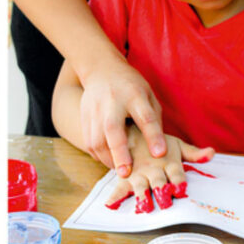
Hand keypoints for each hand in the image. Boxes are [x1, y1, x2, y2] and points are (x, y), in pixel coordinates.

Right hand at [79, 61, 166, 177]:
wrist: (101, 69)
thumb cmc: (131, 87)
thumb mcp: (148, 95)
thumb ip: (153, 119)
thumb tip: (159, 148)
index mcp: (134, 95)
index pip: (145, 117)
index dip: (153, 136)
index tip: (159, 154)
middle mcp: (112, 102)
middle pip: (113, 129)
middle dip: (119, 153)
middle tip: (126, 173)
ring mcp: (94, 109)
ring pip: (96, 139)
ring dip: (108, 159)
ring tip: (121, 170)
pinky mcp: (84, 117)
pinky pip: (88, 142)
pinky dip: (99, 155)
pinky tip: (109, 161)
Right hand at [103, 126, 214, 212]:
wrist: (131, 130)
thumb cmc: (158, 142)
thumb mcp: (177, 145)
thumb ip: (194, 154)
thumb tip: (212, 153)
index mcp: (168, 162)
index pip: (176, 173)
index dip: (178, 181)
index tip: (180, 188)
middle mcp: (153, 169)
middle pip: (158, 182)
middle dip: (161, 191)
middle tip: (165, 201)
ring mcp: (138, 174)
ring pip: (140, 186)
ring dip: (142, 196)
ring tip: (143, 205)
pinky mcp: (125, 178)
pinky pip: (119, 187)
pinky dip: (115, 196)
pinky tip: (111, 204)